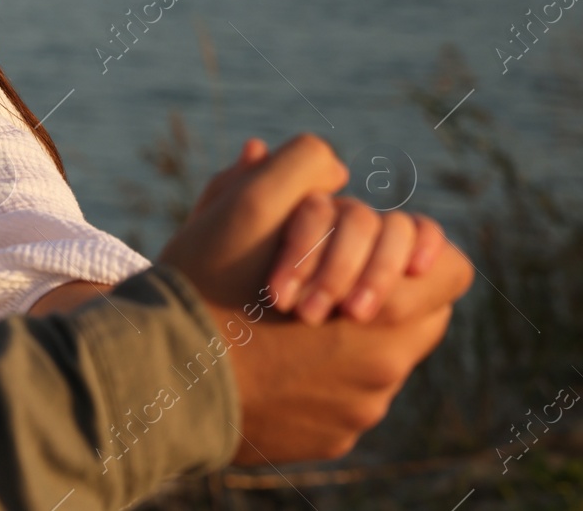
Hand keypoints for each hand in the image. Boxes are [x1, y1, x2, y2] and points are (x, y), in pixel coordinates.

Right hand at [159, 133, 472, 462]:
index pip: (449, 271)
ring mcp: (357, 412)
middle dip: (378, 293)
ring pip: (377, 364)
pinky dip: (314, 384)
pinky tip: (266, 363)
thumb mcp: (245, 207)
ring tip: (282, 322)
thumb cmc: (205, 285)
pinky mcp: (328, 441)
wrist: (159, 377)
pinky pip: (340, 404)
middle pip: (417, 319)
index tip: (377, 248)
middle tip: (325, 281)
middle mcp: (385, 371)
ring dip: (345, 340)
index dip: (414, 251)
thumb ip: (299, 170)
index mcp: (386, 312)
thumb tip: (329, 167)